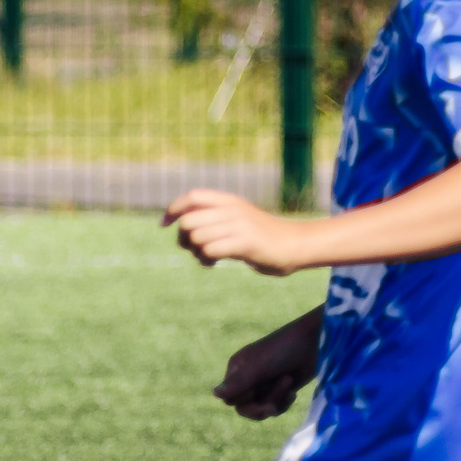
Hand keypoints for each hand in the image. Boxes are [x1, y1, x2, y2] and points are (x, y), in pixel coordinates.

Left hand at [164, 188, 304, 274]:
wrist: (296, 244)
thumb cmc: (264, 237)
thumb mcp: (240, 219)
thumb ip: (216, 218)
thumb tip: (183, 228)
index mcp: (229, 200)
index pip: (191, 196)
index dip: (172, 210)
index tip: (164, 225)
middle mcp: (232, 209)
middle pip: (188, 221)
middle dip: (183, 238)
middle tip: (193, 248)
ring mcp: (239, 225)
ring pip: (196, 237)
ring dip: (195, 252)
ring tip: (206, 257)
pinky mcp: (245, 243)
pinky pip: (210, 250)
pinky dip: (205, 260)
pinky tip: (214, 263)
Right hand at [213, 314, 320, 420]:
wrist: (316, 343)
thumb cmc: (285, 349)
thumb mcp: (260, 366)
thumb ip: (239, 382)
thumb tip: (214, 394)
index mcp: (237, 368)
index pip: (230, 398)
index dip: (243, 401)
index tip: (256, 390)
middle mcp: (248, 377)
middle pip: (244, 408)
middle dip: (259, 408)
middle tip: (272, 407)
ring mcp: (265, 384)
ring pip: (261, 409)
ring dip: (275, 401)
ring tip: (288, 382)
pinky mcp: (281, 390)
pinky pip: (275, 408)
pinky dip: (284, 403)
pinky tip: (293, 393)